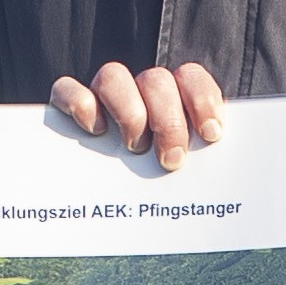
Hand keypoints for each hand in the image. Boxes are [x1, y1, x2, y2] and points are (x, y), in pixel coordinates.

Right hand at [51, 58, 225, 169]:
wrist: (107, 207)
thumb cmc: (157, 185)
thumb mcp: (186, 173)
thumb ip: (201, 161)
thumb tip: (219, 164)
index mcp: (173, 98)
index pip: (189, 77)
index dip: (202, 100)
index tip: (210, 134)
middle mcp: (138, 90)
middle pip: (154, 80)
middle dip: (168, 121)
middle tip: (171, 159)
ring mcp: (103, 96)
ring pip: (112, 76)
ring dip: (129, 113)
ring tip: (134, 148)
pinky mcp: (67, 105)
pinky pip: (67, 89)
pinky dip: (81, 106)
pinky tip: (95, 131)